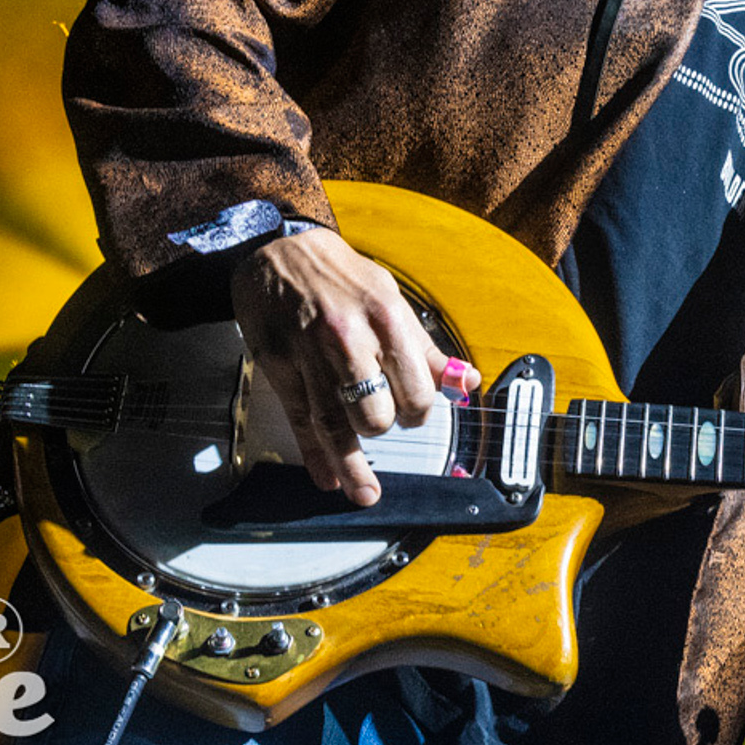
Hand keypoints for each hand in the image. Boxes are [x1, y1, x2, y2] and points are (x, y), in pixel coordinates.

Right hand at [229, 226, 478, 504]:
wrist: (279, 251)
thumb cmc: (342, 278)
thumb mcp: (392, 300)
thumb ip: (426, 348)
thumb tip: (466, 382)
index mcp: (385, 318)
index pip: (416, 389)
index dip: (421, 410)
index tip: (415, 411)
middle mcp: (348, 338)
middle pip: (376, 413)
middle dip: (386, 427)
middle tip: (386, 422)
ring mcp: (309, 355)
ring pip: (335, 426)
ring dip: (353, 466)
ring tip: (365, 493)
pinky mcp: (278, 367)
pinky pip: (301, 421)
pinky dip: (315, 455)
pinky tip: (328, 478)